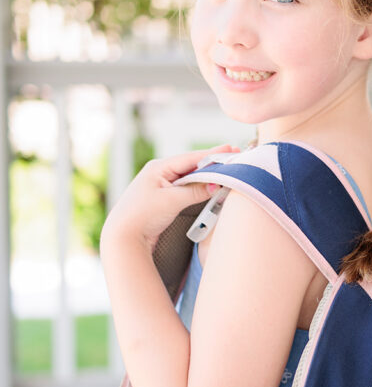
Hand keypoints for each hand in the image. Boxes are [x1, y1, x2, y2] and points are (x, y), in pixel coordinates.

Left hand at [100, 145, 239, 254]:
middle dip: (212, 163)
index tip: (231, 149)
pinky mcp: (163, 199)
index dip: (213, 154)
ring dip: (206, 176)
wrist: (122, 237)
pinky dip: (199, 187)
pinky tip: (210, 187)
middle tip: (233, 158)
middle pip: (192, 166)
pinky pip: (186, 188)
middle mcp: (160, 173)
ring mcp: (161, 185)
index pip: (192, 158)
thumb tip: (218, 184)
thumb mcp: (172, 200)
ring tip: (226, 172)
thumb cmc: (142, 215)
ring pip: (190, 177)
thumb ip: (196, 191)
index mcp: (159, 167)